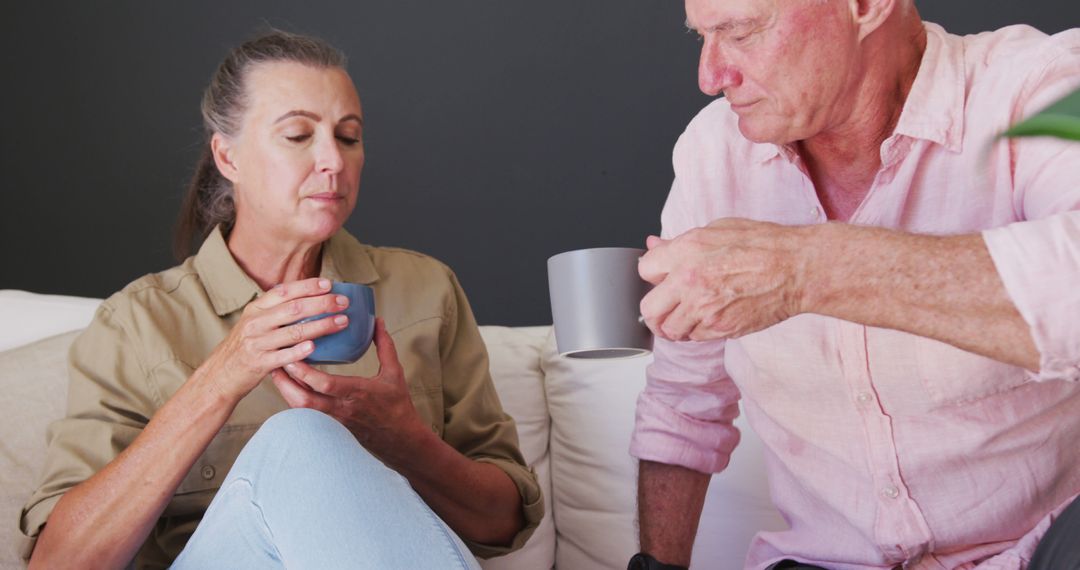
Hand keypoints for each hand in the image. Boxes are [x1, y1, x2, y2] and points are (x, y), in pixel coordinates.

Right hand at [196, 278, 351, 402]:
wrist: (220, 375)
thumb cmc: (244, 346)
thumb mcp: (254, 321)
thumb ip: (275, 309)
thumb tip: (308, 297)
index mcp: (256, 309)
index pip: (284, 291)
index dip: (308, 286)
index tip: (329, 284)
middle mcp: (256, 322)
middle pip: (294, 309)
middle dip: (322, 303)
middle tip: (343, 302)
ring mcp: (257, 342)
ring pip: (294, 331)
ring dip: (321, 326)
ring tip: (342, 322)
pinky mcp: (260, 363)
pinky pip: (283, 356)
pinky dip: (299, 351)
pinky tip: (315, 347)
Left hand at [270, 318, 428, 462]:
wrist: (400, 439)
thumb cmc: (398, 406)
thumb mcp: (395, 373)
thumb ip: (384, 346)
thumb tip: (377, 322)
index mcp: (358, 393)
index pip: (326, 384)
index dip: (306, 372)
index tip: (294, 355)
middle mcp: (343, 408)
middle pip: (305, 400)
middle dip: (286, 382)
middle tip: (276, 362)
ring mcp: (335, 420)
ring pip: (302, 410)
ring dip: (287, 392)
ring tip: (277, 374)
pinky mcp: (331, 426)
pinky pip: (307, 414)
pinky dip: (295, 401)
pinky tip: (290, 389)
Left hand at [637, 218, 807, 341]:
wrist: (796, 268)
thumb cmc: (763, 244)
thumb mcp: (717, 230)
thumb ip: (680, 243)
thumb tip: (656, 245)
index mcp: (686, 252)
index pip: (644, 270)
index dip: (654, 274)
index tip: (661, 277)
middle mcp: (690, 282)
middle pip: (649, 310)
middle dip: (654, 310)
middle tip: (664, 308)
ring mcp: (705, 309)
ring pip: (670, 331)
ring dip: (675, 325)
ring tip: (688, 315)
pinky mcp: (721, 328)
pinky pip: (696, 338)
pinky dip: (699, 331)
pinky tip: (711, 317)